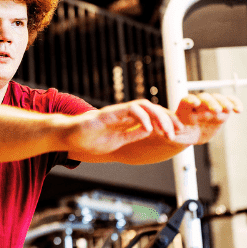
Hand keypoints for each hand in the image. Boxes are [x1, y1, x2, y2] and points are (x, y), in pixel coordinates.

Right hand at [64, 99, 181, 155]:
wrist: (68, 137)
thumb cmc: (89, 139)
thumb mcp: (117, 141)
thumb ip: (132, 135)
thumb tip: (149, 132)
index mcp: (127, 121)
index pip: (152, 116)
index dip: (167, 122)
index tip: (178, 133)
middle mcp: (124, 113)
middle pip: (152, 108)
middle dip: (168, 119)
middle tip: (178, 132)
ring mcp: (117, 112)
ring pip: (144, 106)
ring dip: (159, 117)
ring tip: (167, 131)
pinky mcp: (108, 114)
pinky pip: (129, 111)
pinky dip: (141, 118)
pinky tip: (148, 129)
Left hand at [170, 93, 241, 144]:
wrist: (192, 135)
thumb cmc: (180, 135)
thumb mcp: (174, 137)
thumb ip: (170, 135)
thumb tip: (166, 136)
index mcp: (185, 109)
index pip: (186, 100)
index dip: (190, 100)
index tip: (195, 103)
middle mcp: (198, 105)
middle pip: (204, 98)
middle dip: (210, 102)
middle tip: (216, 110)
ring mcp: (210, 106)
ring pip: (217, 98)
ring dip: (224, 102)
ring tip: (230, 109)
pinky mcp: (221, 111)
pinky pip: (229, 102)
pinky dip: (235, 103)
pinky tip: (239, 110)